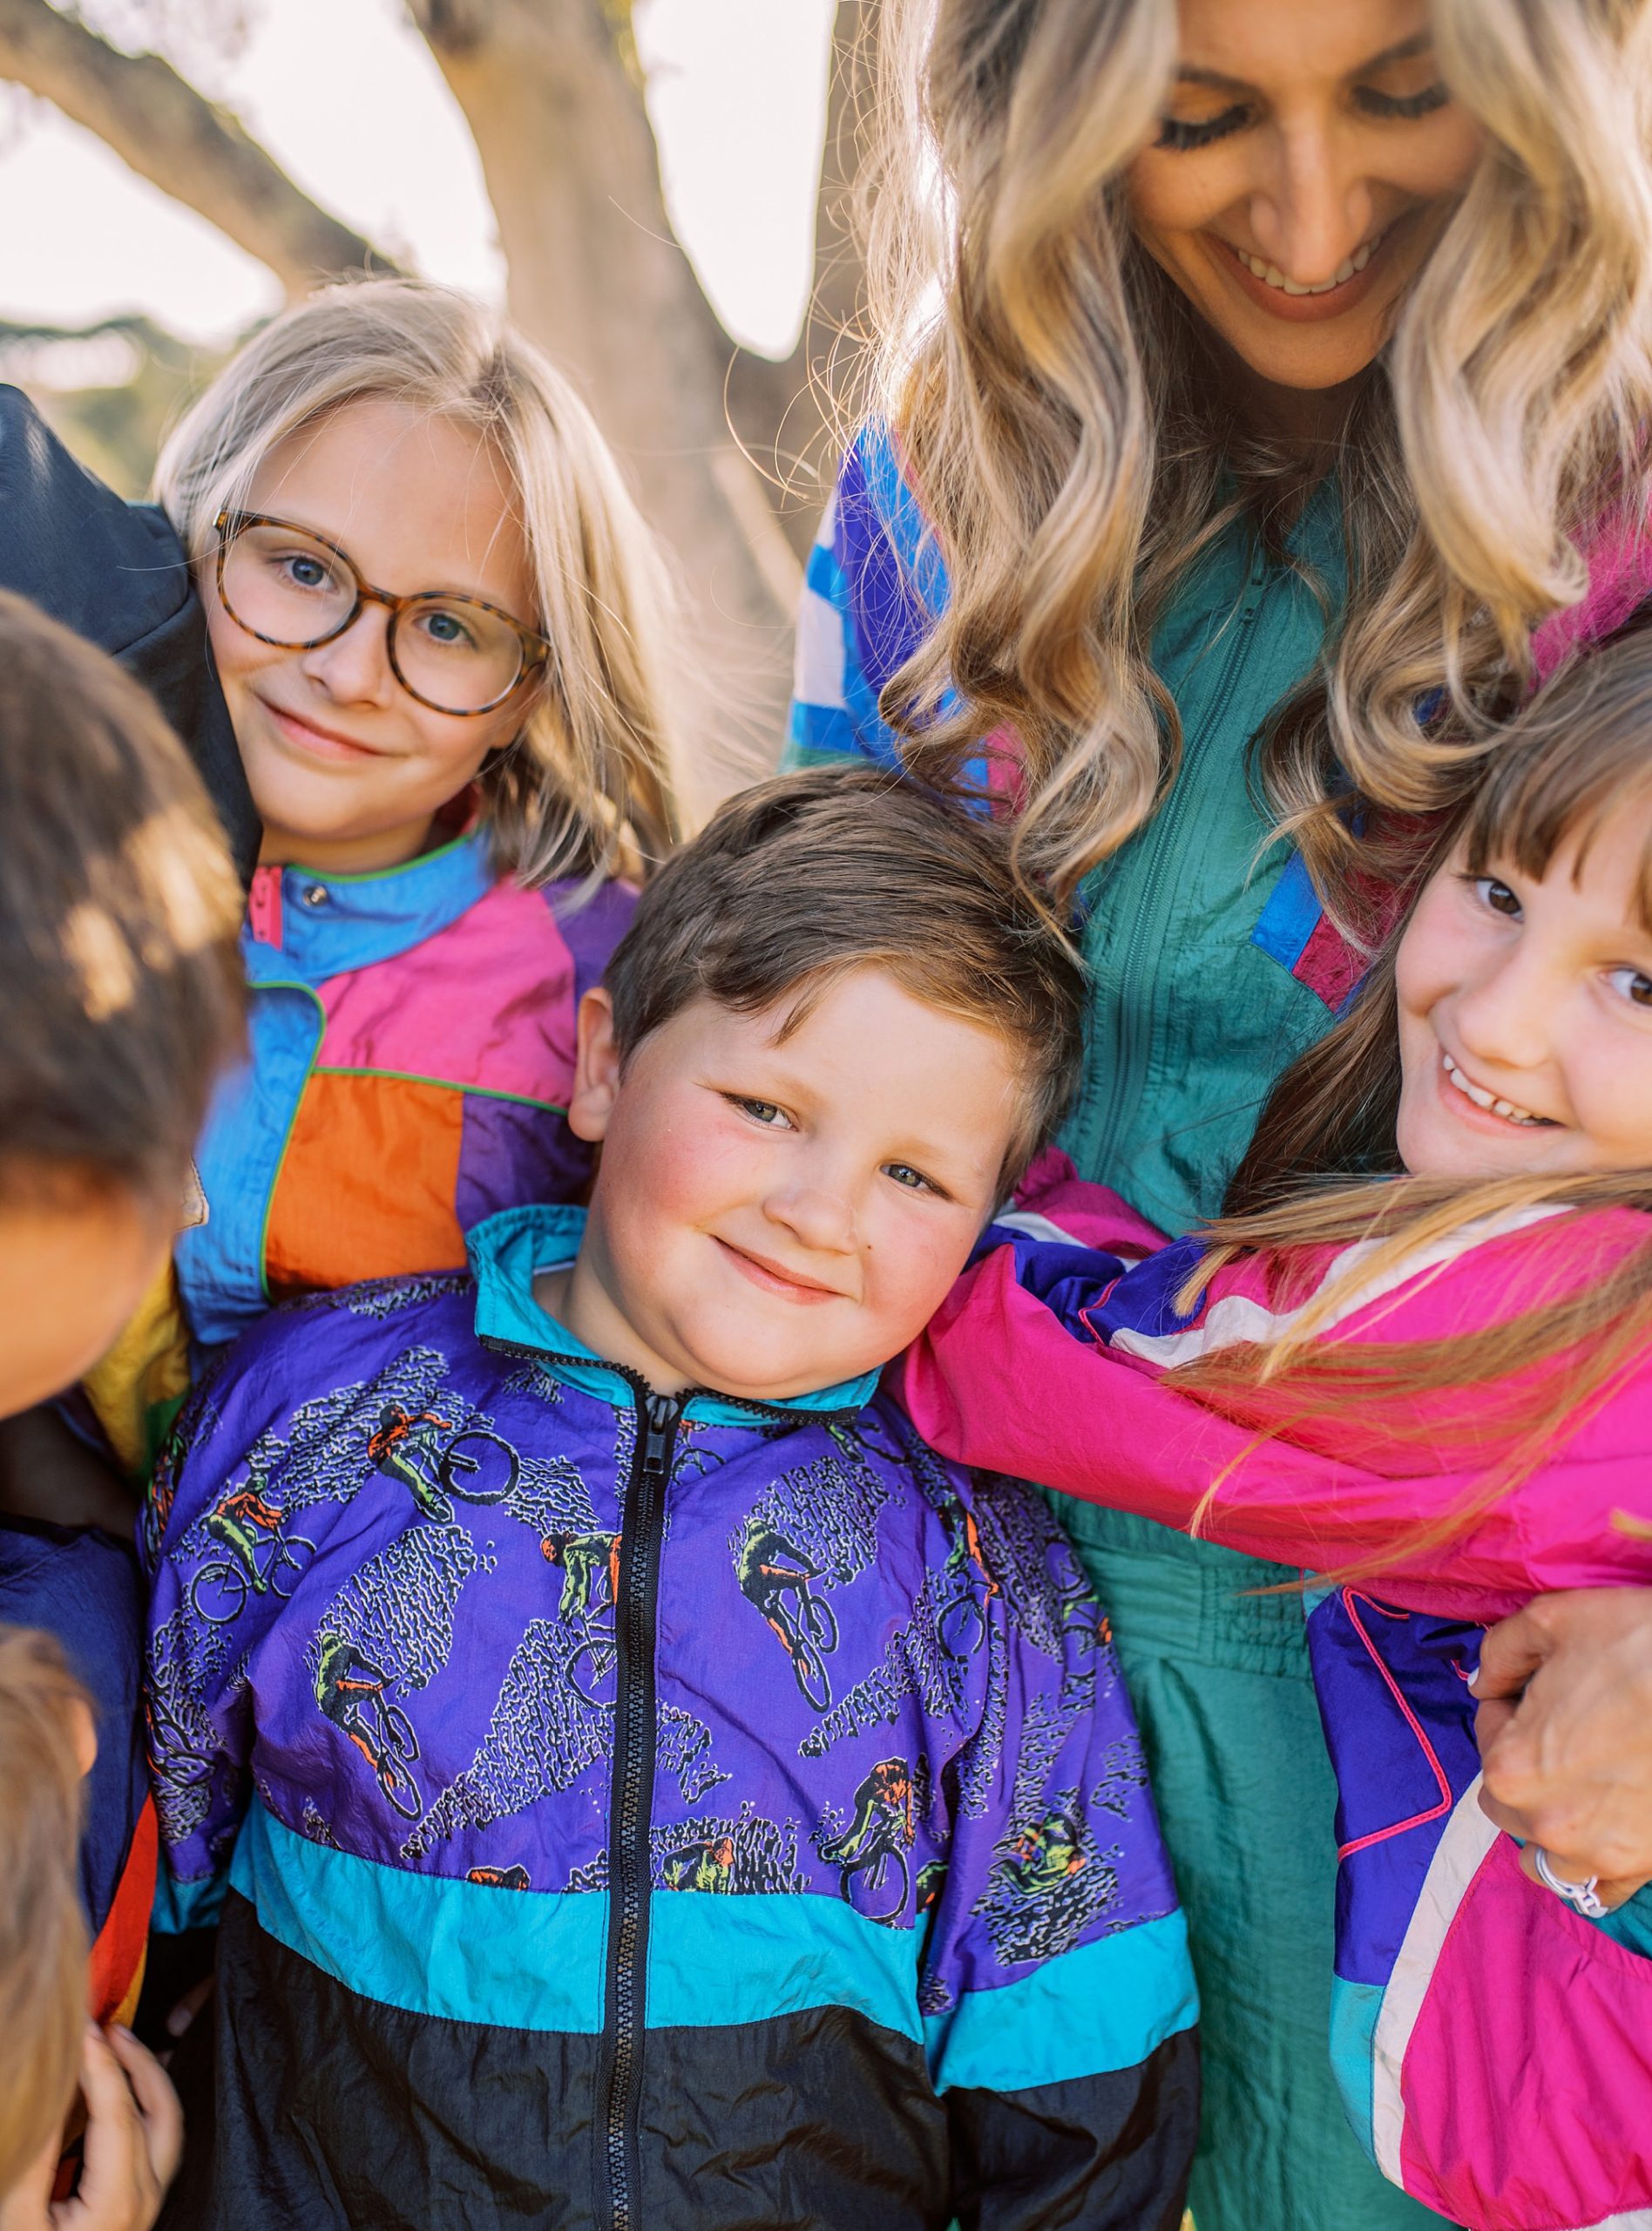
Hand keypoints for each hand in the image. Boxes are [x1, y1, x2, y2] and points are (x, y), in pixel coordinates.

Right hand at [0, 2025, 182, 2230]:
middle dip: (135, 2063)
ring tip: (119, 2047)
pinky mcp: (139, 2207)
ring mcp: (148, 2204)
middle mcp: (145, 2199)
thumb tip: (51, 2093)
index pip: (118, 2114)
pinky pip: (157, 2143)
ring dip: (149, 2080)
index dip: (100, 2066)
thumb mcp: (18, 2217)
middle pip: (157, 2112)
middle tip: (106, 2028)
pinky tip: (123, 2090)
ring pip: (167, 2126)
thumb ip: (37, 2157)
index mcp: (118, 2201)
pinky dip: (147, 2105)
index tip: (82, 2029)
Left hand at [1474, 1587, 1651, 1900]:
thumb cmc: (1640, 1647)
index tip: (1542, 1687)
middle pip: (1505, 1797)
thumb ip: (1501, 1652)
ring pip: (1544, 1856)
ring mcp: (1597, 1852)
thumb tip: (1485, 1682)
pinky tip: (1600, 1839)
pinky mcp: (1642, 1865)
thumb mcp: (1553, 1620)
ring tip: (1573, 1791)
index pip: (1487, 1726)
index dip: (1511, 1699)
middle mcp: (1547, 1822)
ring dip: (1547, 1826)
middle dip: (1520, 1763)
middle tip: (1560, 1732)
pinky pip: (1600, 1890)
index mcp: (1512, 1766)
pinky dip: (1592, 1871)